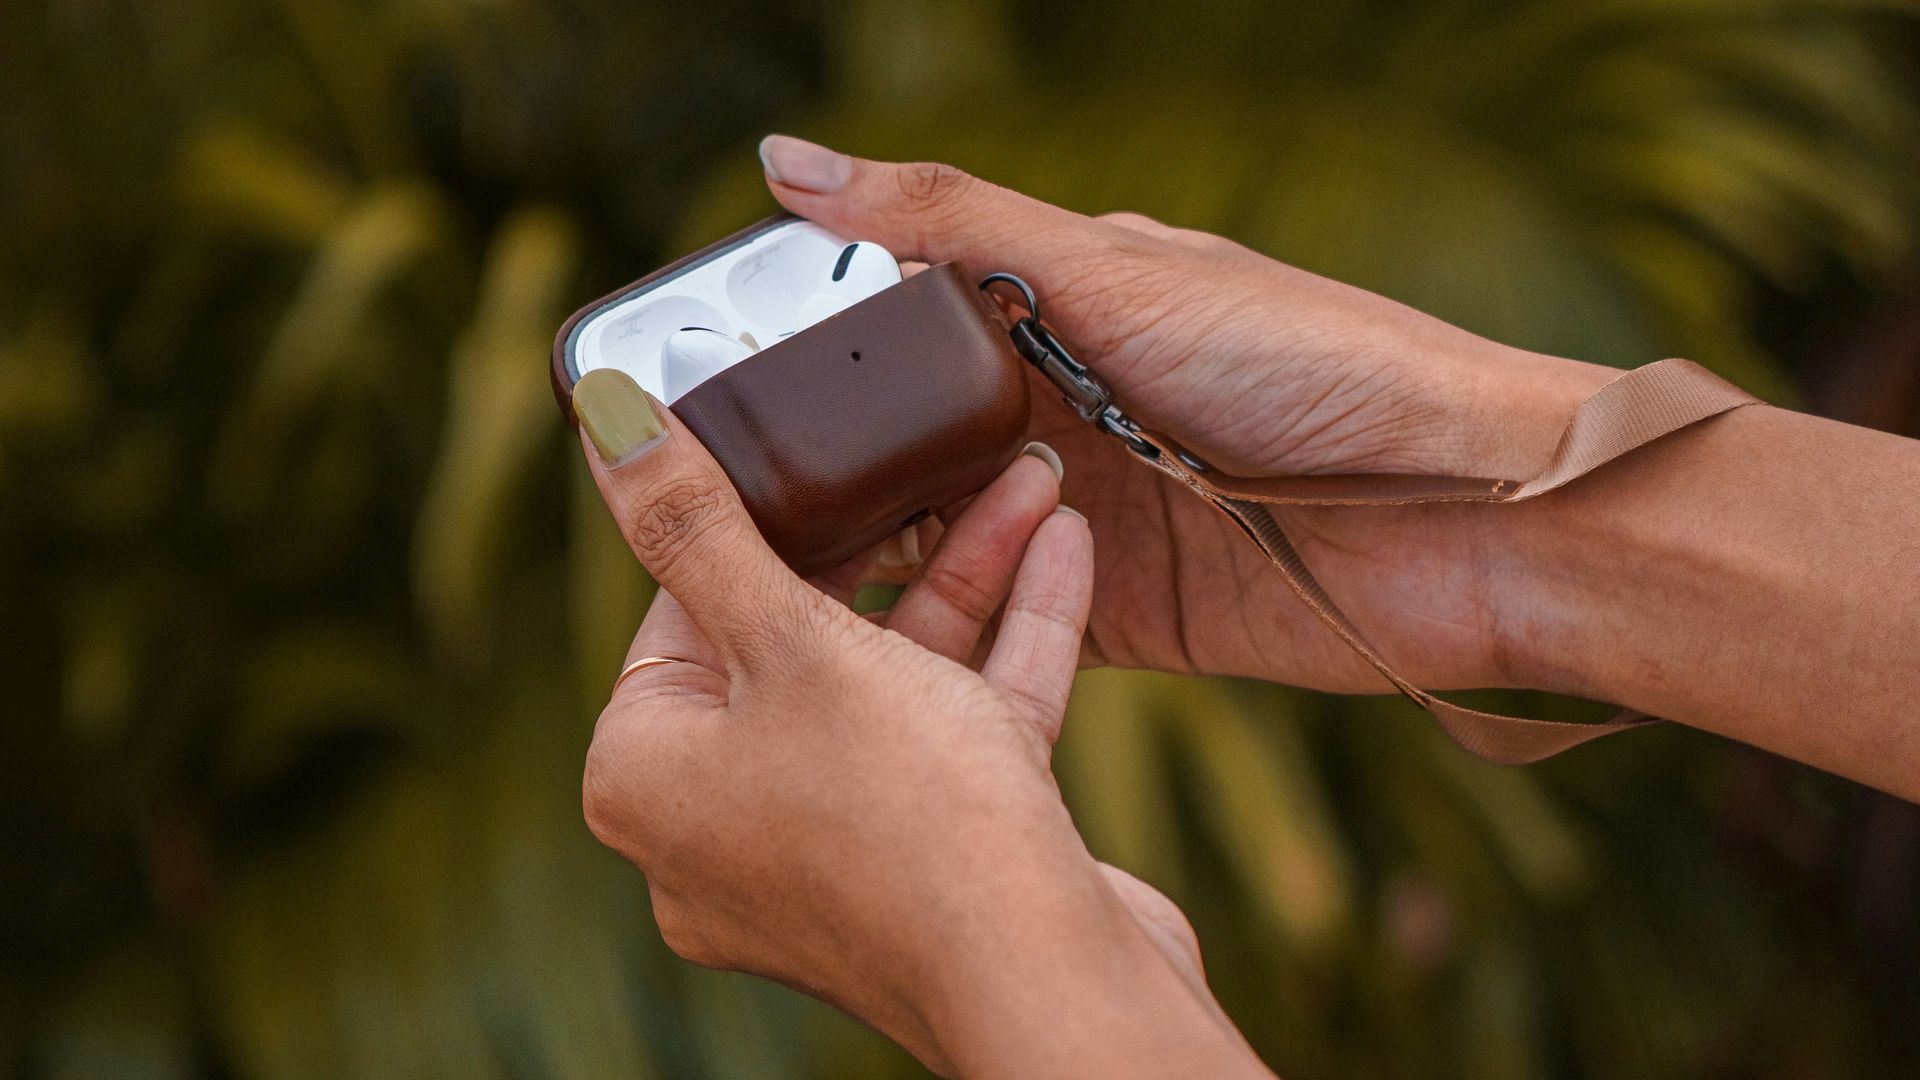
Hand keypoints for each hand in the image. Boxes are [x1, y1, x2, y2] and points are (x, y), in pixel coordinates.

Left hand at [568, 368, 1268, 1077]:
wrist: (1049, 983)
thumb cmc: (903, 818)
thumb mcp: (792, 641)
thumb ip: (699, 525)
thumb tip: (605, 417)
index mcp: (649, 778)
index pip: (682, 611)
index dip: (758, 520)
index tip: (816, 446)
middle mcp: (723, 826)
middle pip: (798, 640)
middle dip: (890, 541)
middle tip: (935, 457)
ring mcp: (830, 854)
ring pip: (893, 684)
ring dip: (965, 579)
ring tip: (1025, 480)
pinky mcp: (927, 865)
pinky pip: (956, 732)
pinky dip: (1004, 647)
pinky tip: (1062, 551)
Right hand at [760, 135, 1620, 693]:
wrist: (1464, 526)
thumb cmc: (1313, 366)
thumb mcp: (1113, 274)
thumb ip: (947, 226)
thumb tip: (784, 163)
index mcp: (1058, 311)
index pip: (900, 319)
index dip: (810, 347)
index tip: (704, 374)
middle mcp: (1061, 411)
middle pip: (907, 438)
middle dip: (820, 465)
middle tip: (707, 498)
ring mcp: (1084, 517)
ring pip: (938, 536)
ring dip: (869, 554)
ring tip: (760, 574)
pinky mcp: (1112, 615)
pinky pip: (1000, 622)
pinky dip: (942, 628)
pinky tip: (865, 639)